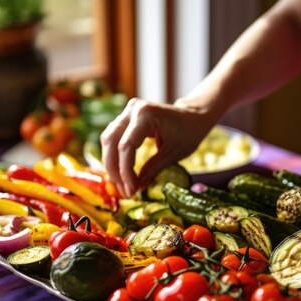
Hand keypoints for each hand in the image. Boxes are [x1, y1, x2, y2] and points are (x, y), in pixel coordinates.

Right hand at [101, 97, 216, 196]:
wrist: (192, 117)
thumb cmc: (188, 133)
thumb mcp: (173, 154)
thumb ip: (153, 168)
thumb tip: (136, 187)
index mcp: (146, 115)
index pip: (126, 145)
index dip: (125, 171)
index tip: (131, 190)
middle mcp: (133, 109)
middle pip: (111, 141)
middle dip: (115, 169)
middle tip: (124, 191)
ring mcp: (127, 111)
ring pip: (108, 139)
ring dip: (111, 164)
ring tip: (121, 185)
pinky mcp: (126, 117)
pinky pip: (113, 137)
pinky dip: (114, 156)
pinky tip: (120, 173)